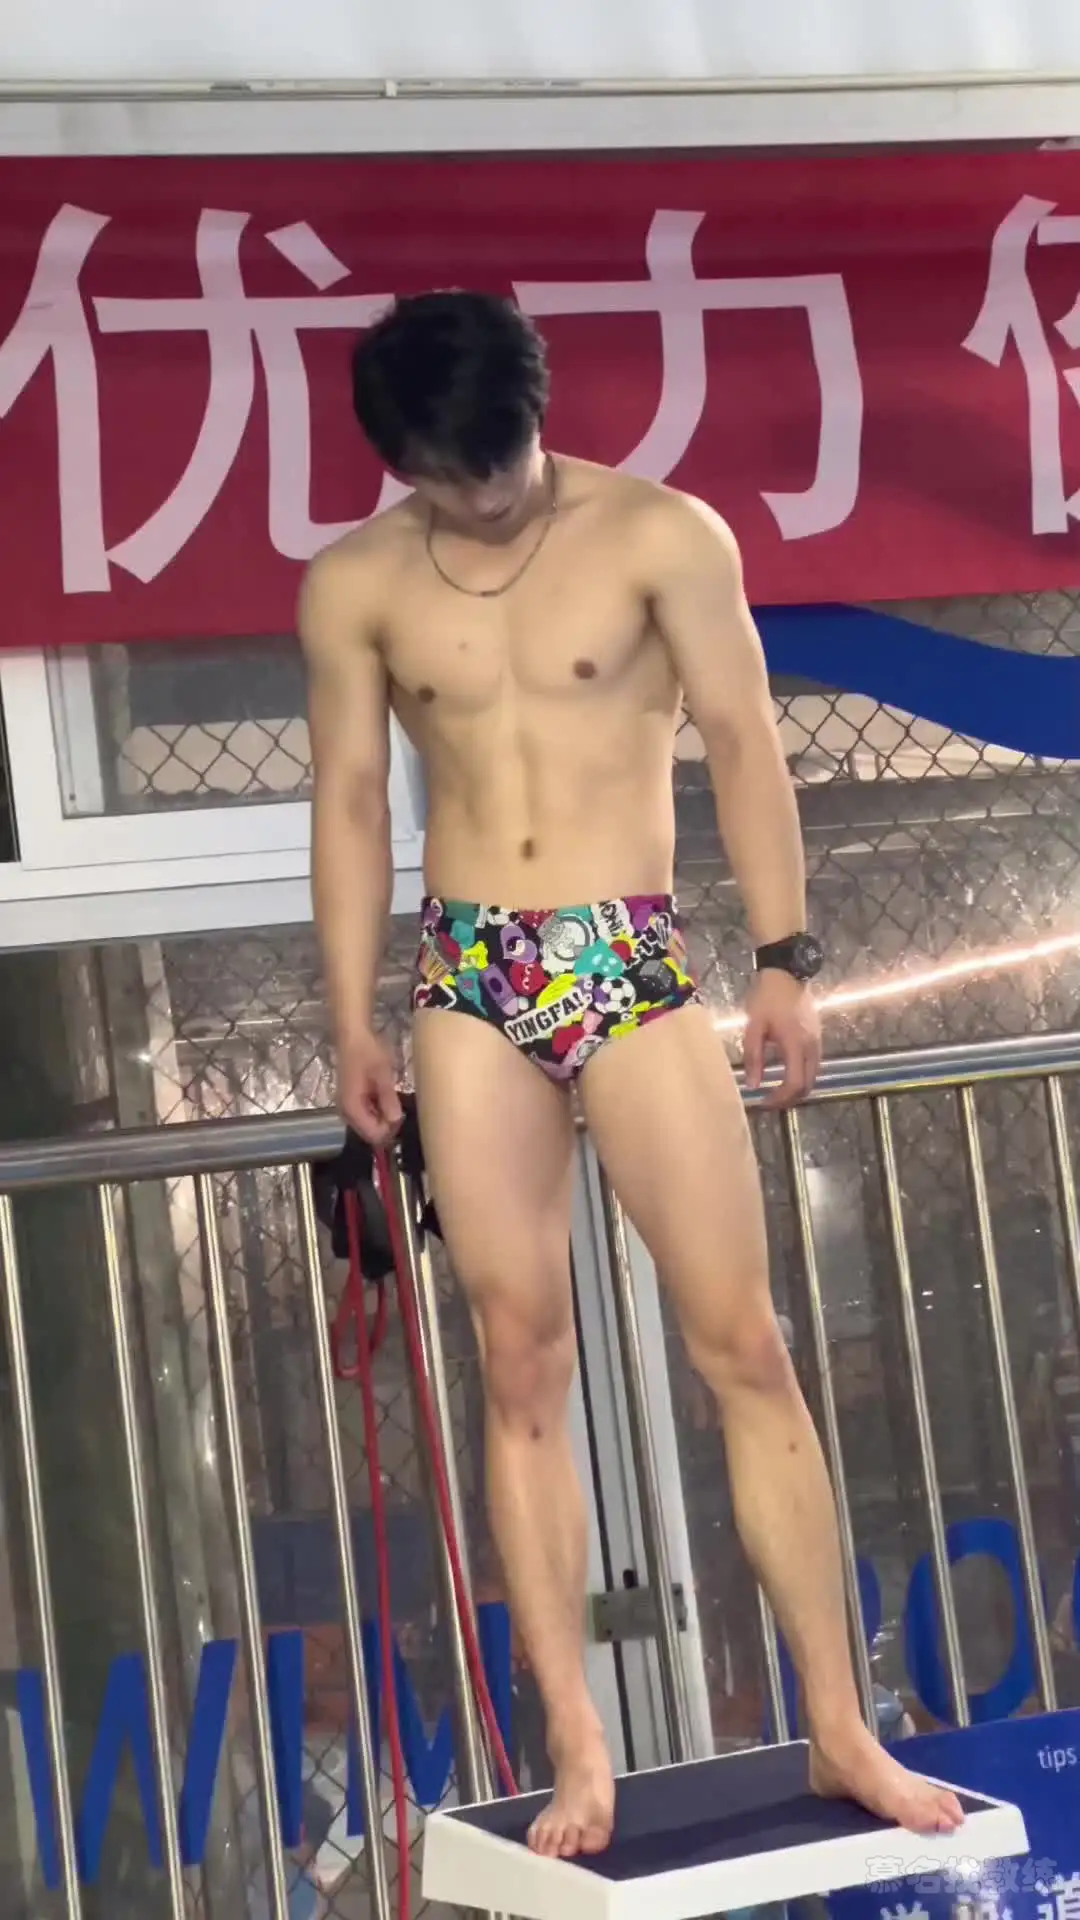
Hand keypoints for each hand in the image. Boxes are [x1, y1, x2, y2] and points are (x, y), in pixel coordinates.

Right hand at [337, 1030, 403, 1146]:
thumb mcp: (382, 1074)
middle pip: (370, 1133)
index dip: (389, 1129)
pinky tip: (383, 1094)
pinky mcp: (350, 1100)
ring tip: (391, 1096)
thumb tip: (395, 1121)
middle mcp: (345, 1111)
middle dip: (386, 1124)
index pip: (373, 1135)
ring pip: (368, 1124)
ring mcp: (346, 1106)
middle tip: (398, 1104)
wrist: (351, 1034)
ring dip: (382, 1116)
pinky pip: (365, 1114)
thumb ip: (388, 1099)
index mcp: (352, 1107)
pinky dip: (376, 1109)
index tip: (401, 1114)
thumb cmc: (367, 1051)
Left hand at [742, 971, 820, 1109]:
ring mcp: (818, 1042)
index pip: (794, 1084)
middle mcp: (812, 1047)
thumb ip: (753, 1057)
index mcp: (796, 1045)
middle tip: (770, 1101)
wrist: (787, 972)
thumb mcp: (754, 1027)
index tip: (764, 1102)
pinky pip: (813, 1065)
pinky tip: (785, 1074)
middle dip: (789, 1098)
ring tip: (776, 1091)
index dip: (780, 1099)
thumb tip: (753, 1085)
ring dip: (796, 1089)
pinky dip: (802, 1076)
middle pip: (808, 1086)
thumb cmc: (767, 998)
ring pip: (813, 1077)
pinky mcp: (817, 1037)